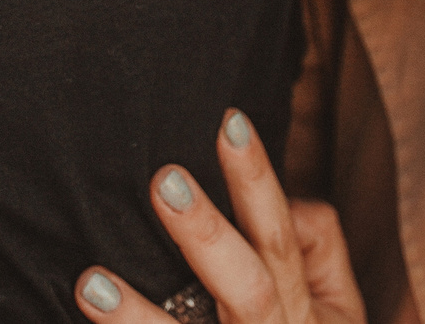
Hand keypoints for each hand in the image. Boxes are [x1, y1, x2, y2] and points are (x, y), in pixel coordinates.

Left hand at [75, 111, 363, 323]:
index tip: (228, 121)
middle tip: (162, 180)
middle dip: (207, 237)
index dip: (259, 181)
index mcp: (304, 310)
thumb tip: (292, 198)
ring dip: (139, 321)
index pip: (284, 236)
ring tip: (88, 282)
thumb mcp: (335, 309)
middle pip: (248, 290)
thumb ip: (319, 252)